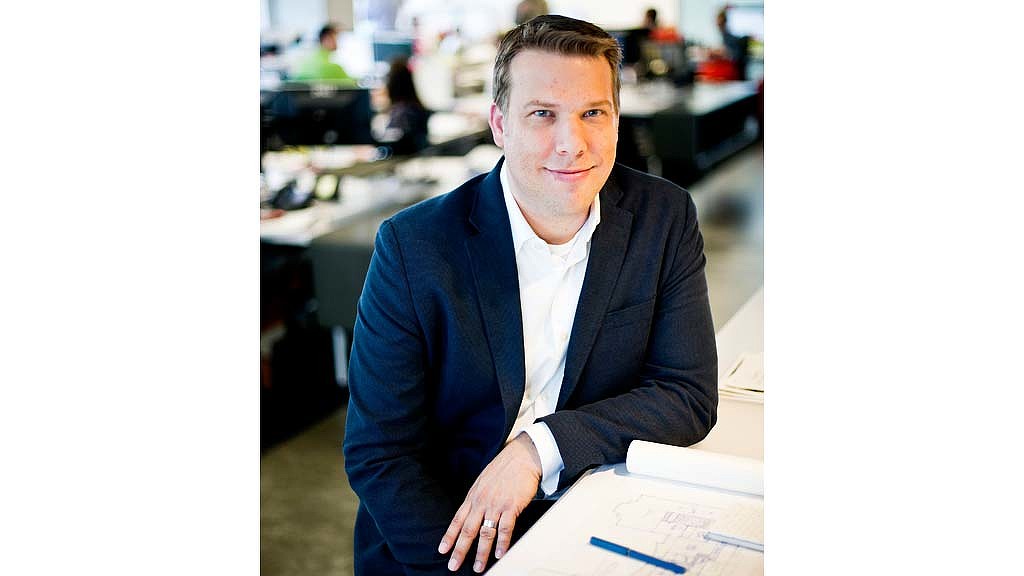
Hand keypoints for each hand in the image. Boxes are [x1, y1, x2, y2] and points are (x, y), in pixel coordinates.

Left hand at [437, 433, 541, 572]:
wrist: (521, 457)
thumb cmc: (504, 468)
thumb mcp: (483, 482)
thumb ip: (477, 498)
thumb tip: (472, 512)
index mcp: (473, 496)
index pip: (457, 520)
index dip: (449, 536)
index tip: (442, 550)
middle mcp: (482, 502)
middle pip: (468, 530)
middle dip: (460, 550)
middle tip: (453, 566)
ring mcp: (496, 505)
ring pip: (485, 533)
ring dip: (481, 552)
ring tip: (478, 567)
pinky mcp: (511, 506)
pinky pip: (505, 528)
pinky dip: (502, 542)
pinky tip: (500, 553)